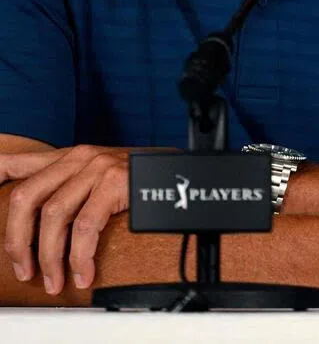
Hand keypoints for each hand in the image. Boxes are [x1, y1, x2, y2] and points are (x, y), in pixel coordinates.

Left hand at [1, 144, 134, 293]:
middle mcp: (80, 158)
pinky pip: (86, 226)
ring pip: (53, 215)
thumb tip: (42, 221)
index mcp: (70, 156)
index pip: (20, 162)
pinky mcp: (116, 183)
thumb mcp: (99, 176)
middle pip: (26, 197)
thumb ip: (69, 189)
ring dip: (50, 257)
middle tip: (26, 271)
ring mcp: (98, 168)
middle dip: (18, 242)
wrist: (181, 173)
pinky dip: (79, 257)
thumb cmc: (138, 180)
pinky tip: (82, 272)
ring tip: (55, 280)